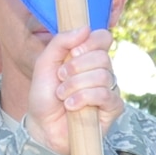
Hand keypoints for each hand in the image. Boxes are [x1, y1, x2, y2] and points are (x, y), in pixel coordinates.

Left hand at [27, 28, 120, 154]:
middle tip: (60, 78)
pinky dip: (84, 98)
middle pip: (102, 57)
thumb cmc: (44, 96)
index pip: (103, 38)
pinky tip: (71, 106)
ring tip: (62, 95)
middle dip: (76, 68)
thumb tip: (86, 28)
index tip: (72, 52)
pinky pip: (105, 95)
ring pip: (103, 76)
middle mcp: (102, 71)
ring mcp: (109, 89)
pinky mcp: (113, 108)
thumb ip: (61, 41)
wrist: (42, 126)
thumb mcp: (44, 63)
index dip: (90, 42)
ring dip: (76, 85)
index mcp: (88, 57)